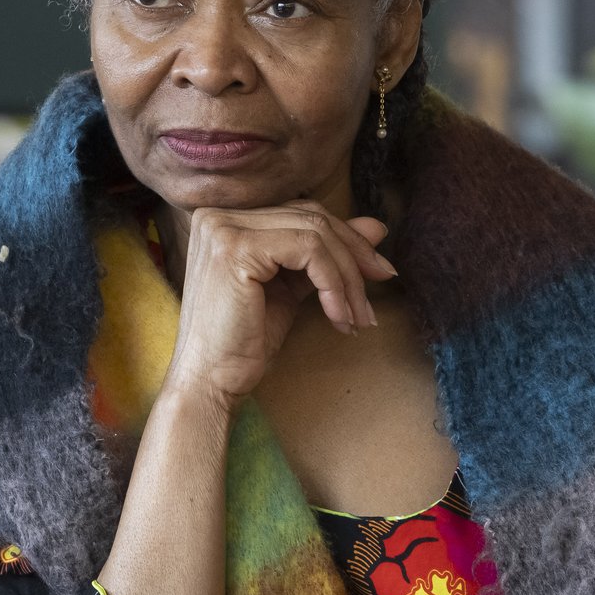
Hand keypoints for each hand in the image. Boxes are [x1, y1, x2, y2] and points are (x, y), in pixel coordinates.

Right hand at [165, 203, 395, 403]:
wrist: (210, 381)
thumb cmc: (244, 342)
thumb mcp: (293, 289)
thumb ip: (326, 255)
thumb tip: (377, 227)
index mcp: (226, 220)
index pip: (301, 213)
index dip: (346, 239)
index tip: (378, 271)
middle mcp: (218, 216)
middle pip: (311, 217)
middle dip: (355, 253)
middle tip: (383, 283)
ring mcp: (223, 229)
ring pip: (315, 232)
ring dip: (348, 275)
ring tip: (359, 314)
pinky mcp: (235, 248)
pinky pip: (308, 250)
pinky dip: (334, 283)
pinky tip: (338, 316)